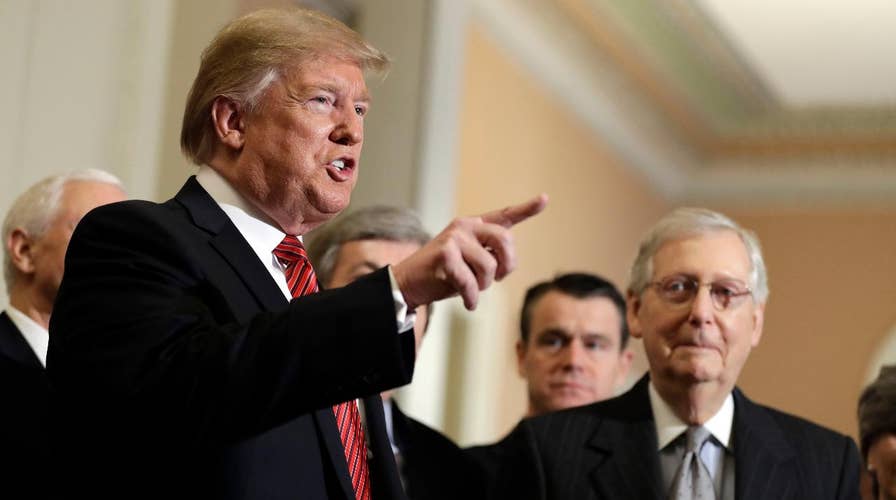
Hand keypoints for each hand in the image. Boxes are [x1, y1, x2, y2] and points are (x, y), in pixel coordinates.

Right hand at [392, 194, 547, 309]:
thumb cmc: (442, 274)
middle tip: (496, 281)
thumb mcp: (469, 262)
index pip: (504, 215)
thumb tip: (505, 264)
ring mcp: (454, 238)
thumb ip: (488, 257)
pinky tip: (467, 303)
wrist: (408, 282)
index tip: (545, 199)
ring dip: (483, 286)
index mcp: (473, 226)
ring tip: (471, 290)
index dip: (526, 208)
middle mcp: (465, 226)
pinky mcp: (445, 254)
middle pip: (504, 241)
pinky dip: (471, 298)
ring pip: (489, 266)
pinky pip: (470, 281)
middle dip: (506, 266)